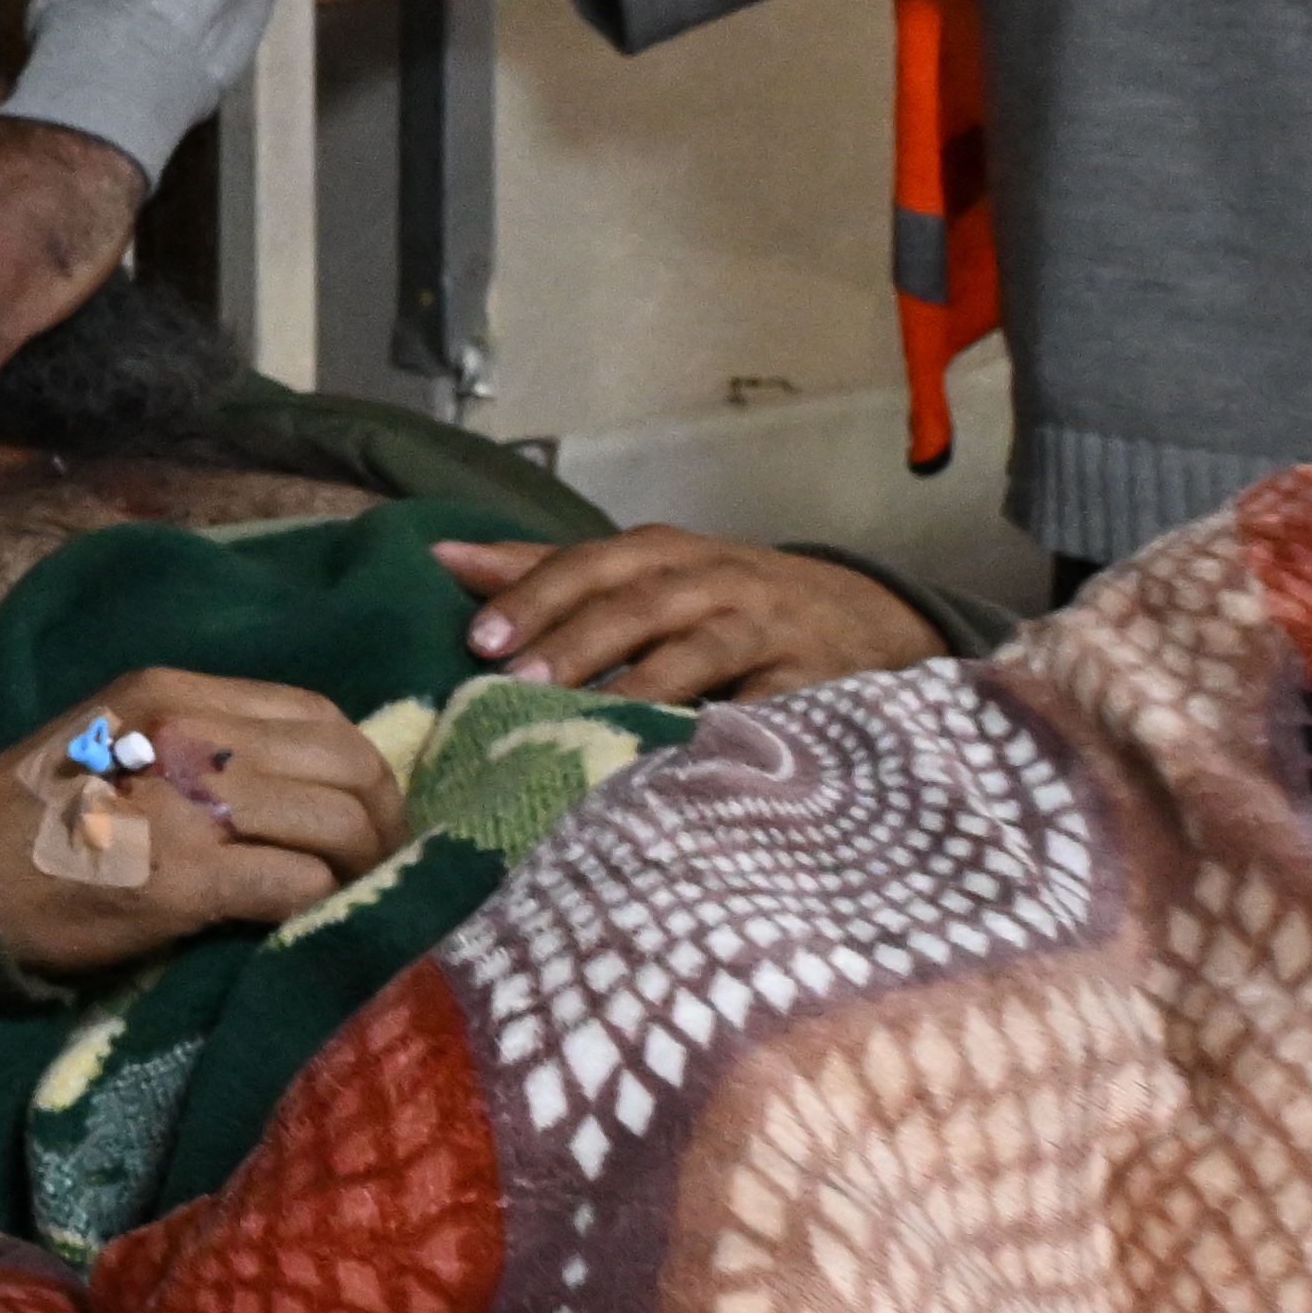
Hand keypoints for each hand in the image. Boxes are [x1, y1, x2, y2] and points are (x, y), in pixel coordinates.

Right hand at [0, 668, 399, 978]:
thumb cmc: (31, 820)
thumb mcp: (115, 740)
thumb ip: (200, 744)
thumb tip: (302, 785)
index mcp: (171, 691)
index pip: (315, 712)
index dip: (362, 767)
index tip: (370, 813)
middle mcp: (187, 732)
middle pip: (345, 762)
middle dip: (385, 818)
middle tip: (386, 864)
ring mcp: (187, 803)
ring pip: (338, 822)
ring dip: (364, 868)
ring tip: (359, 897)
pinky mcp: (184, 878)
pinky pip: (298, 884)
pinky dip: (323, 907)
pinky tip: (315, 923)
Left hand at [434, 533, 940, 704]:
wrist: (869, 617)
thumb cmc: (727, 599)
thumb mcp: (648, 573)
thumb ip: (551, 571)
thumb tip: (442, 560)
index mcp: (665, 554)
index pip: (590, 565)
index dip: (535, 597)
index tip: (478, 640)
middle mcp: (715, 582)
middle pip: (638, 604)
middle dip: (574, 643)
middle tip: (513, 683)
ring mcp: (768, 631)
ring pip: (700, 651)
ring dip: (641, 685)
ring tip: (587, 721)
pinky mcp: (814, 682)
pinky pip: (768, 707)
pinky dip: (729, 727)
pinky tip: (685, 758)